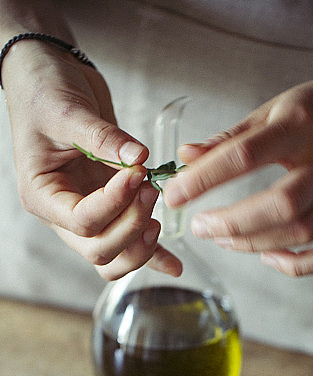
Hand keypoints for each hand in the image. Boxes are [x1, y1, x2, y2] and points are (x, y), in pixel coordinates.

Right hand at [3, 41, 181, 278]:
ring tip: (158, 213)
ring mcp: (87, 215)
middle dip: (131, 227)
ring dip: (142, 245)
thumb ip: (103, 137)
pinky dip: (153, 256)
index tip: (135, 174)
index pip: (82, 221)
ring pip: (114, 257)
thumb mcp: (68, 111)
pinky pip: (130, 244)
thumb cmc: (44, 92)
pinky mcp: (110, 209)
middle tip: (151, 191)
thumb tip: (138, 157)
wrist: (49, 78)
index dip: (114, 203)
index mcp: (43, 195)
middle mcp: (63, 214)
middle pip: (99, 250)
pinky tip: (175, 265)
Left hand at [164, 76, 312, 276]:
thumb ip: (228, 139)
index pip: (246, 156)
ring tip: (222, 238)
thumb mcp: (269, 111)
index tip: (174, 195)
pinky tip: (267, 257)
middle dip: (233, 223)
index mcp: (302, 124)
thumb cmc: (312, 111)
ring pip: (301, 232)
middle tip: (200, 227)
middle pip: (282, 205)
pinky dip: (295, 265)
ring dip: (254, 243)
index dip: (205, 179)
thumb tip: (184, 158)